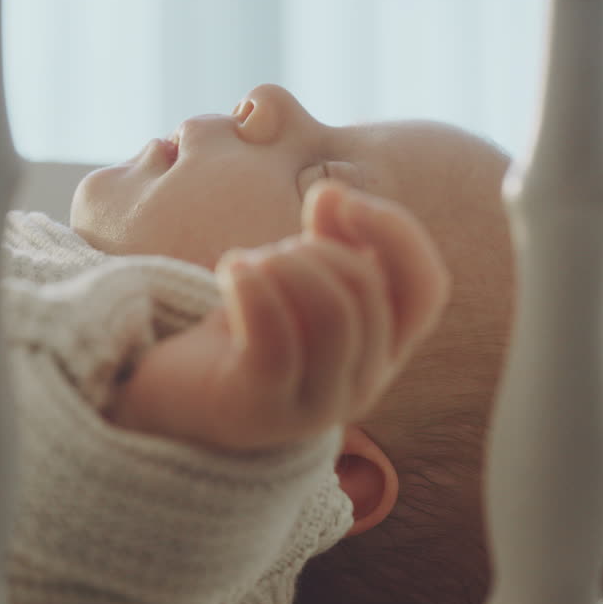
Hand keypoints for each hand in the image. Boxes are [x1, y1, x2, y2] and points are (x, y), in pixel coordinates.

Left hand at [104, 180, 450, 451]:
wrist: (177, 397)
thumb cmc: (246, 333)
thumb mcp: (296, 279)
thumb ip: (328, 239)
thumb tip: (334, 193)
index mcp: (385, 349)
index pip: (425, 288)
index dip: (396, 233)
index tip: (339, 198)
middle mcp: (364, 384)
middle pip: (369, 292)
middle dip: (315, 250)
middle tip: (268, 255)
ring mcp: (318, 406)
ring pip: (334, 315)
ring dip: (285, 267)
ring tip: (245, 264)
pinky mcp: (264, 410)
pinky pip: (277, 341)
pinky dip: (252, 288)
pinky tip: (229, 269)